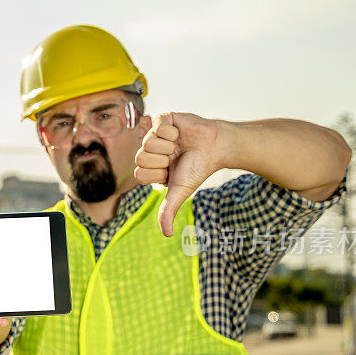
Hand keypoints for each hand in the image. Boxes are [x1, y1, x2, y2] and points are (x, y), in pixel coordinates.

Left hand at [133, 112, 225, 236]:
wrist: (216, 148)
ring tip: (178, 145)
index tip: (171, 171)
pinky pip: (157, 125)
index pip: (138, 173)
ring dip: (168, 145)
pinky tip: (179, 133)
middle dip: (162, 159)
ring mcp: (154, 134)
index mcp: (150, 167)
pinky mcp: (163, 119)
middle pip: (140, 157)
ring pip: (147, 141)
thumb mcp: (180, 192)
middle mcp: (149, 151)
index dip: (157, 173)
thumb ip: (168, 211)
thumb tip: (166, 234)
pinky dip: (172, 131)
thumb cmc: (198, 169)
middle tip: (175, 157)